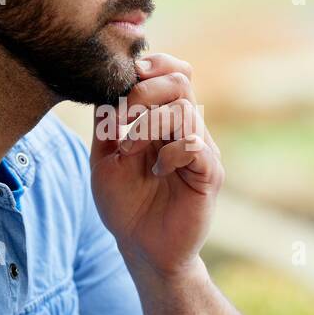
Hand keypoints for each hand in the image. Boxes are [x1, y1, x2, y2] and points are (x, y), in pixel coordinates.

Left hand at [89, 53, 223, 280]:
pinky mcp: (209, 174)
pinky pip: (195, 145)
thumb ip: (106, 122)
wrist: (142, 249)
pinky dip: (169, 152)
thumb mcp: (103, 158)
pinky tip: (156, 171)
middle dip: (143, 93)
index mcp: (164, 119)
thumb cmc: (124, 204)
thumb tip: (106, 84)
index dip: (152, 66)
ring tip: (129, 151)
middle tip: (120, 121)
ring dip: (148, 125)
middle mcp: (186, 129)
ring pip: (185, 109)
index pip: (172, 72)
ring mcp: (201, 150)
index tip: (124, 82)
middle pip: (180, 81)